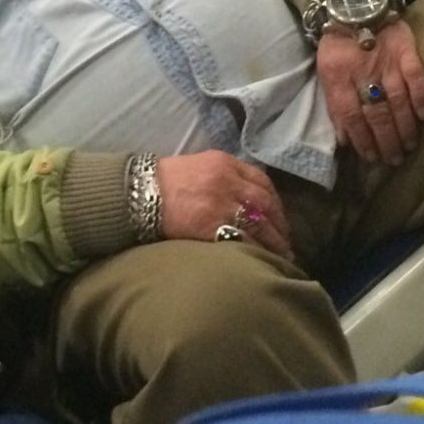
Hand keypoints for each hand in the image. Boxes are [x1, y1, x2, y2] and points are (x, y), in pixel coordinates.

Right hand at [157, 150, 292, 260]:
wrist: (139, 192)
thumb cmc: (165, 180)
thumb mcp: (198, 166)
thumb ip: (223, 177)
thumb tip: (244, 196)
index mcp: (224, 163)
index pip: (261, 180)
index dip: (274, 200)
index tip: (278, 216)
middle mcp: (228, 181)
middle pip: (266, 202)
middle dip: (279, 223)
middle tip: (284, 240)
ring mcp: (222, 204)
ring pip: (261, 224)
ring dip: (275, 241)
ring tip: (281, 255)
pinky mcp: (213, 226)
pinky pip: (244, 240)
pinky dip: (257, 251)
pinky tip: (261, 260)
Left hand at [316, 20, 423, 165]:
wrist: (354, 7)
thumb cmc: (337, 46)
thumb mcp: (326, 74)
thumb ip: (335, 105)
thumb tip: (344, 139)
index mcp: (337, 79)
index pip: (350, 115)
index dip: (361, 139)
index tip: (370, 157)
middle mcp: (361, 73)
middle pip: (376, 113)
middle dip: (385, 140)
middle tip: (393, 160)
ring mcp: (385, 62)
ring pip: (396, 100)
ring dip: (404, 127)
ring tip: (409, 146)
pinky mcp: (405, 51)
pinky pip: (416, 77)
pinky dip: (420, 97)